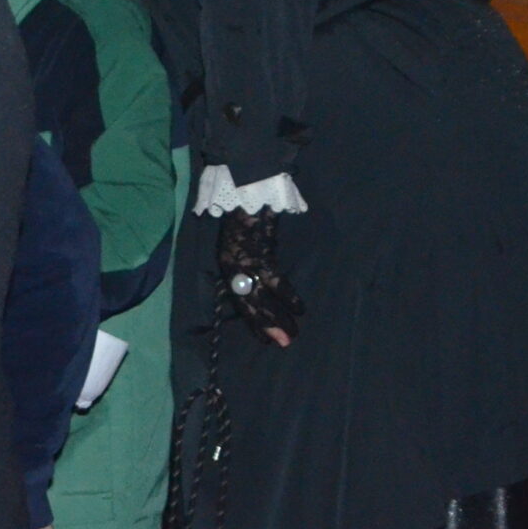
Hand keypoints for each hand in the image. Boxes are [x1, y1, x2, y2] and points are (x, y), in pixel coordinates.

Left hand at [217, 207, 301, 346]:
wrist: (246, 184)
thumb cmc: (247, 210)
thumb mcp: (242, 239)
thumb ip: (252, 260)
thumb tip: (264, 280)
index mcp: (228, 262)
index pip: (239, 299)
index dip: (252, 320)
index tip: (265, 339)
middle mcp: (232, 264)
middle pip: (248, 302)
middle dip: (265, 325)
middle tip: (282, 344)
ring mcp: (245, 259)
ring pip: (260, 297)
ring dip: (278, 317)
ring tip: (293, 333)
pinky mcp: (259, 251)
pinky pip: (273, 279)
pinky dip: (287, 296)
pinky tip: (300, 309)